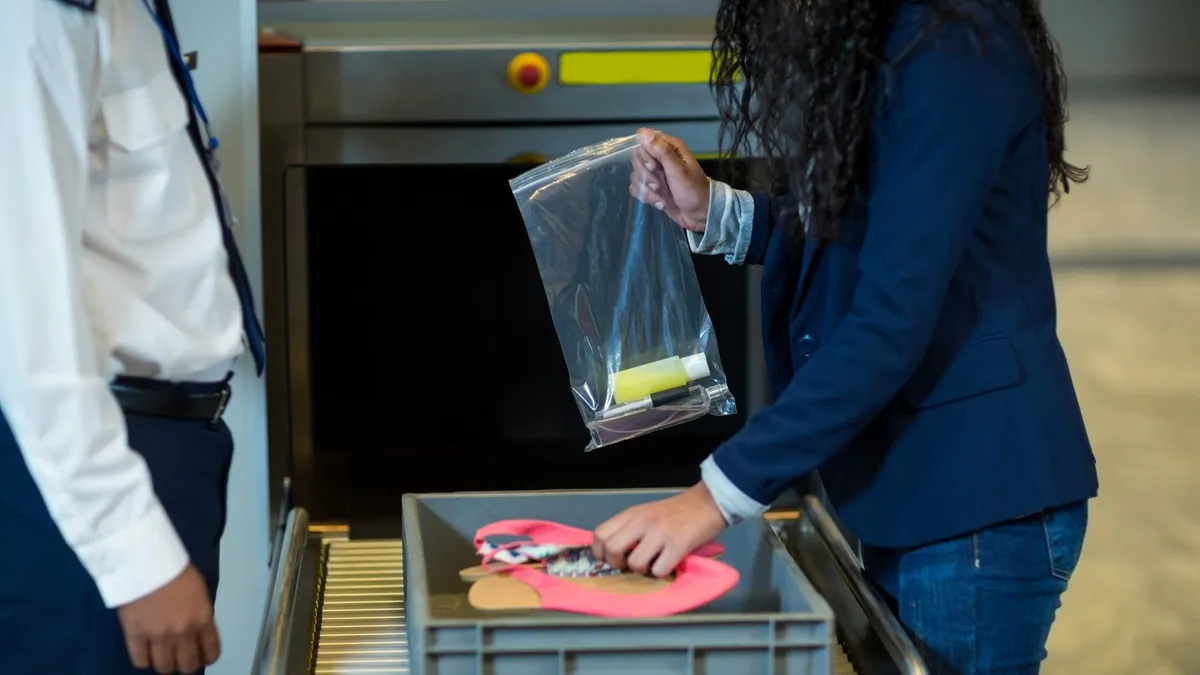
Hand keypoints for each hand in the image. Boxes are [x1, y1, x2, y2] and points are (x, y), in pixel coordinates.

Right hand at [116, 565, 220, 673]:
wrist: (145, 560)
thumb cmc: (175, 570)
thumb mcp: (199, 591)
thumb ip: (200, 614)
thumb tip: (198, 631)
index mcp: (203, 618)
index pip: (211, 651)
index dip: (207, 658)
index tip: (202, 657)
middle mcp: (183, 632)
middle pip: (187, 665)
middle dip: (186, 665)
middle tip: (181, 659)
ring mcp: (158, 636)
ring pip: (164, 667)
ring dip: (165, 664)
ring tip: (163, 657)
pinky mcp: (134, 636)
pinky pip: (140, 661)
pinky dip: (144, 660)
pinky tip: (146, 653)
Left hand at [592, 482, 726, 577]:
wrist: (708, 502)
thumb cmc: (676, 512)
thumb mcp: (647, 514)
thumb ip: (629, 528)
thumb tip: (612, 554)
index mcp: (632, 514)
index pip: (600, 534)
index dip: (600, 552)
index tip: (611, 559)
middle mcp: (642, 522)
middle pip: (612, 549)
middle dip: (617, 564)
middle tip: (629, 566)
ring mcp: (660, 533)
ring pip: (635, 564)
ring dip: (642, 571)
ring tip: (653, 564)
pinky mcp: (678, 545)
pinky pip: (659, 570)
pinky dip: (662, 573)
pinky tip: (669, 564)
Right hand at [629, 128, 710, 232]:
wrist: (700, 215)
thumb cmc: (693, 190)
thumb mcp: (679, 171)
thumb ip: (662, 152)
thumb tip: (643, 134)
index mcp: (670, 147)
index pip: (644, 138)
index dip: (644, 152)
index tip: (652, 166)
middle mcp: (660, 157)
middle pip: (637, 157)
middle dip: (645, 174)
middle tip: (658, 184)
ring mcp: (655, 173)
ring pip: (636, 174)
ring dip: (646, 189)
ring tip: (662, 197)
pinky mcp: (651, 188)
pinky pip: (637, 188)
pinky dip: (647, 197)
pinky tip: (660, 203)